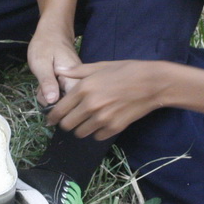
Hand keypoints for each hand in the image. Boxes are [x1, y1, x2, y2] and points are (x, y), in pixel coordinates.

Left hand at [27, 26, 81, 106]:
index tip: (47, 102)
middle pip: (68, 104)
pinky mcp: (69, 83)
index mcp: (75, 77)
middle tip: (42, 89)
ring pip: (62, 101)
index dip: (60, 108)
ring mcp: (74, 83)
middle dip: (51, 102)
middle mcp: (79, 82)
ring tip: (42, 85)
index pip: (73, 102)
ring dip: (49, 97)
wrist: (52, 32)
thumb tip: (52, 101)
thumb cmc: (46, 44)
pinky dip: (50, 93)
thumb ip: (47, 81)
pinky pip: (60, 95)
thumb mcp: (41, 63)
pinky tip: (45, 85)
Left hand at [45, 59, 166, 139]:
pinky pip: (97, 137)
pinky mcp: (114, 128)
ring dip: (81, 128)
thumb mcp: (100, 66)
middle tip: (70, 119)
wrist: (152, 83)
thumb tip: (59, 71)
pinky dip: (96, 132)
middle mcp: (90, 105)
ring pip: (80, 133)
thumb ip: (77, 71)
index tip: (51, 120)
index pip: (59, 110)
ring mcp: (102, 118)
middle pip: (67, 125)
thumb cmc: (126, 71)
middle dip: (66, 123)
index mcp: (84, 88)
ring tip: (87, 121)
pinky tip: (101, 122)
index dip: (52, 117)